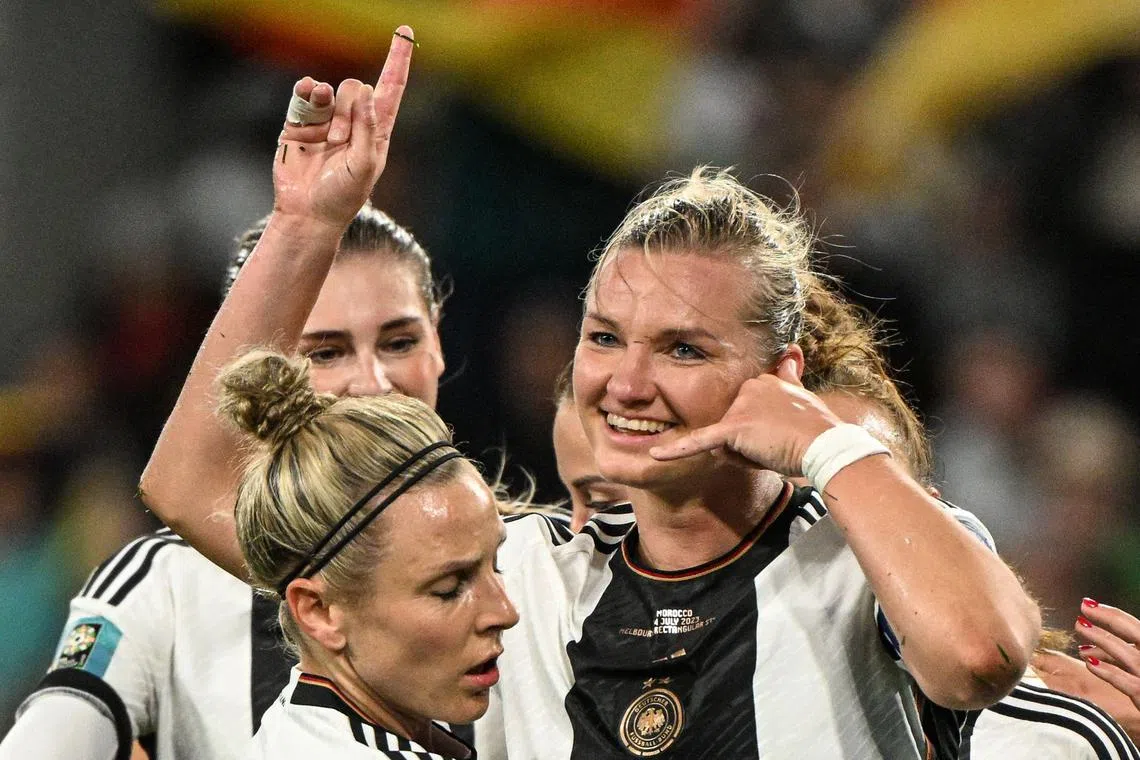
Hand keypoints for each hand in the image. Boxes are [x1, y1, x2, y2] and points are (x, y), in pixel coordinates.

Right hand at [272, 25, 414, 226]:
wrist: (307, 213)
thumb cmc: (342, 196)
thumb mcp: (364, 167)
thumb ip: (367, 129)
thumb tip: (364, 90)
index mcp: (375, 131)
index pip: (390, 88)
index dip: (398, 60)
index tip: (406, 31)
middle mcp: (352, 122)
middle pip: (354, 88)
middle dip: (348, 111)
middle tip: (340, 141)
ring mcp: (325, 120)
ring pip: (330, 90)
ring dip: (328, 107)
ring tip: (326, 136)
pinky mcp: (300, 122)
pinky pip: (305, 94)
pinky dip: (307, 90)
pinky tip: (309, 91)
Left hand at [649, 355, 840, 475]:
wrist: (826, 447)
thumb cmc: (816, 430)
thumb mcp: (802, 397)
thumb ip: (789, 376)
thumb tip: (790, 351)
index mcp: (761, 381)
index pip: (744, 415)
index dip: (760, 434)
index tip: (783, 435)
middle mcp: (748, 388)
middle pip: (731, 430)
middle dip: (749, 446)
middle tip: (779, 445)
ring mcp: (740, 406)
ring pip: (725, 444)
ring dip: (746, 455)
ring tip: (773, 450)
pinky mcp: (733, 428)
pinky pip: (700, 442)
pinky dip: (677, 451)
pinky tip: (656, 455)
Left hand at [1075, 599, 1139, 712]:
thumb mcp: (1135, 666)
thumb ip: (1118, 656)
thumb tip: (1086, 648)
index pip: (1135, 626)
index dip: (1111, 614)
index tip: (1088, 604)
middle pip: (1136, 633)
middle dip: (1109, 619)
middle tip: (1082, 609)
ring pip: (1129, 655)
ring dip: (1104, 640)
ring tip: (1080, 628)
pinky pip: (1128, 683)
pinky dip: (1109, 672)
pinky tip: (1090, 664)